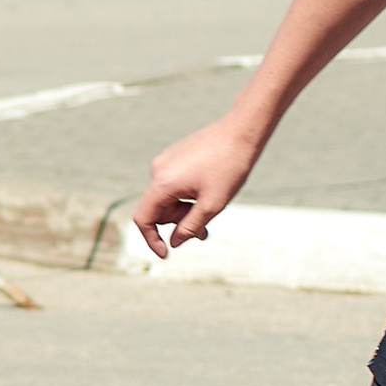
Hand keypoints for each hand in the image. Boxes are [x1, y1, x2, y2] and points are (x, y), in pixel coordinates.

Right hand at [133, 121, 257, 257]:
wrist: (241, 132)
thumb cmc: (229, 167)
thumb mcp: (212, 205)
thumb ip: (190, 227)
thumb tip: (174, 243)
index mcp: (163, 183)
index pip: (144, 218)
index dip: (152, 239)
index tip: (166, 253)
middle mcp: (158, 170)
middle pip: (157, 209)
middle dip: (177, 223)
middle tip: (203, 232)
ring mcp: (165, 161)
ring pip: (167, 197)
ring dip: (183, 210)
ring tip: (209, 210)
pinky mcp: (174, 156)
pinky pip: (172, 184)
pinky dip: (185, 196)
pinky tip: (207, 192)